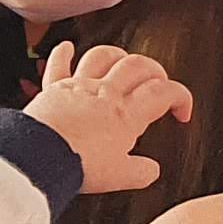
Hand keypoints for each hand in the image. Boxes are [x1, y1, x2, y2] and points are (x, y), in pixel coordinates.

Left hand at [22, 41, 192, 193]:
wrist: (41, 154)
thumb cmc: (78, 164)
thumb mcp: (119, 176)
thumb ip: (140, 172)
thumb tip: (151, 171)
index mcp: (127, 113)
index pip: (164, 92)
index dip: (180, 97)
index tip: (181, 111)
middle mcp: (106, 92)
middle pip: (138, 65)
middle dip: (154, 70)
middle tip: (158, 82)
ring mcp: (79, 86)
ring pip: (103, 56)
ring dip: (117, 55)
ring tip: (123, 62)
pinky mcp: (54, 88)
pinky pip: (58, 64)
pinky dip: (63, 53)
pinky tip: (67, 47)